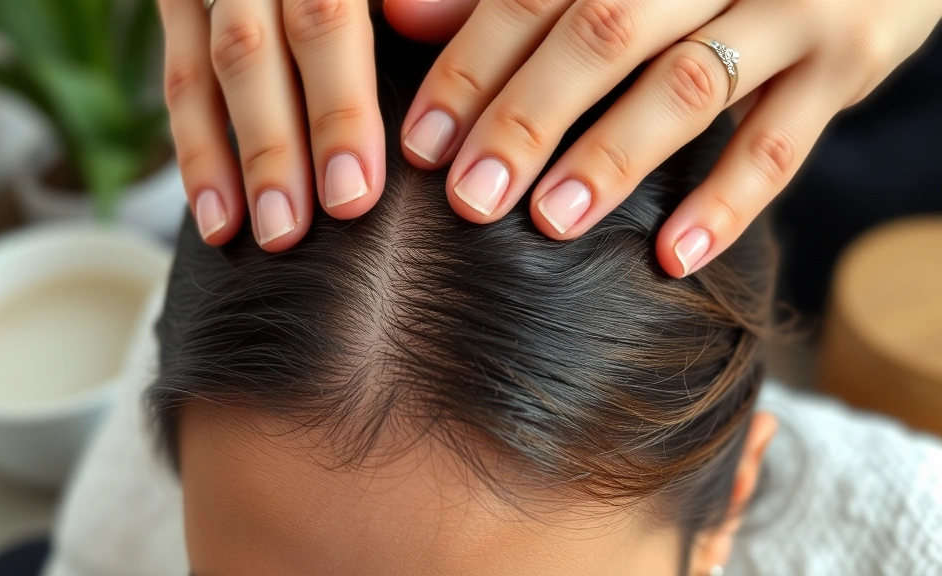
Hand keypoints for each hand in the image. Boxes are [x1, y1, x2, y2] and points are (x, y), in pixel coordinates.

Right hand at [158, 0, 459, 250]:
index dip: (339, 111)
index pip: (327, 22)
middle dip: (274, 150)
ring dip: (225, 160)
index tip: (353, 194)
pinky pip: (178, 74)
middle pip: (255, 52)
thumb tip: (428, 29)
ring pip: (207, 68)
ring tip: (253, 236)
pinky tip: (215, 215)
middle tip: (289, 233)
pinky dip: (193, 149)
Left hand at [389, 0, 941, 275]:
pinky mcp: (847, 64)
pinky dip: (726, 205)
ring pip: (686, 84)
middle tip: (472, 197)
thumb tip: (403, 16)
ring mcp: (790, 8)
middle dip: (528, 116)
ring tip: (551, 222)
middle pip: (602, 32)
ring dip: (613, 157)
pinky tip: (671, 258)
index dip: (472, 67)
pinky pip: (782, 145)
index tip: (424, 143)